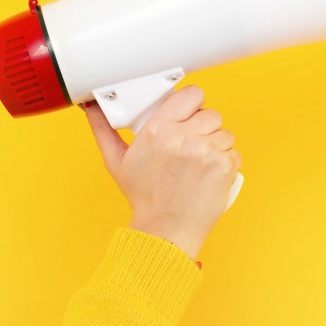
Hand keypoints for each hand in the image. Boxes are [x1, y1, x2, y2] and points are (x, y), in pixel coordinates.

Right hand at [82, 86, 240, 259]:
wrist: (165, 229)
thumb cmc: (143, 196)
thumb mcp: (117, 161)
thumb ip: (104, 130)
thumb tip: (91, 107)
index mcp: (158, 130)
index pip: (191, 95)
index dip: (193, 104)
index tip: (189, 115)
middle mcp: (183, 137)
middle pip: (211, 113)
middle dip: (204, 127)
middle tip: (193, 145)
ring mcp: (206, 151)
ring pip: (225, 133)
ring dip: (217, 145)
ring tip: (200, 163)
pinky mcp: (224, 166)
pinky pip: (234, 152)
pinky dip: (227, 162)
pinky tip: (210, 174)